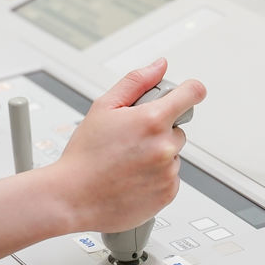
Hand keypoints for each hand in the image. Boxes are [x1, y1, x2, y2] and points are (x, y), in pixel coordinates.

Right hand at [49, 58, 205, 233]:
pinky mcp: (168, 194)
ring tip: (126, 162)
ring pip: (172, 154)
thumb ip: (136, 82)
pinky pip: (170, 178)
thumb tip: (159, 66)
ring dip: (156, 155)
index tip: (188, 93)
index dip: (190, 90)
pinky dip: (156, 177)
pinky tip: (132, 178)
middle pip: (177, 128)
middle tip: (130, 139)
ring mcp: (168, 172)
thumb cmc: (85, 155)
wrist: (74, 198)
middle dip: (158, 130)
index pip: (191, 94)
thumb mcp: (104, 107)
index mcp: (151, 120)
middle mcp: (165, 146)